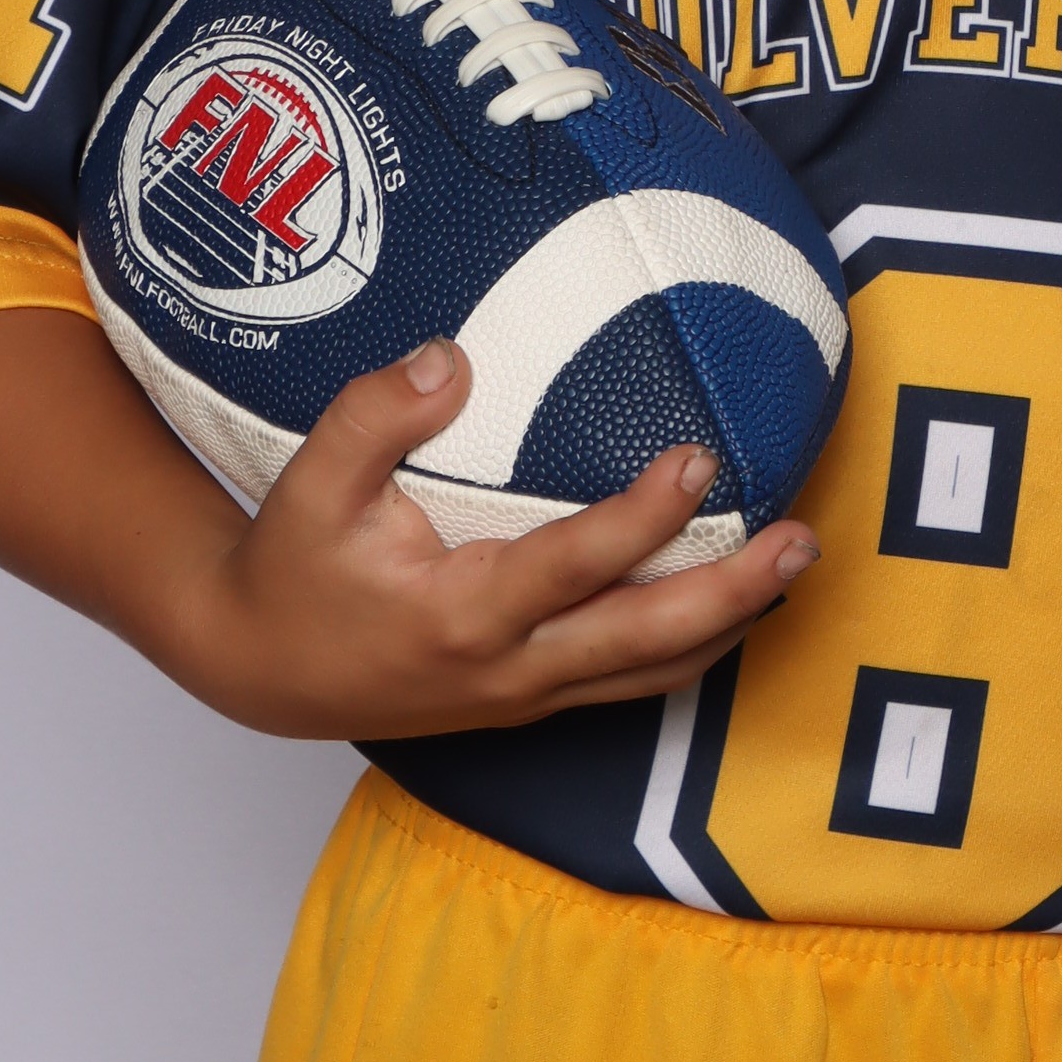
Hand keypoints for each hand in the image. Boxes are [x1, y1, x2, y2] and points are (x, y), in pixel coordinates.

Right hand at [0, 303, 813, 752]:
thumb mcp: (309, 483)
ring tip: (791, 565)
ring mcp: (526, 695)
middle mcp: (509, 667)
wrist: (260, 669)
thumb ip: (375, 415)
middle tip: (801, 538)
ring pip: (653, 674)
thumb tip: (453, 358)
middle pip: (648, 641)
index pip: (577, 566)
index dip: (645, 519)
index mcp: (462, 612)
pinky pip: (630, 684)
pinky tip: (731, 603)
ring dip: (731, 623)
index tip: (698, 460)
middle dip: (735, 592)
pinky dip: (689, 648)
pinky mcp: (531, 703)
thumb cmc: (292, 568)